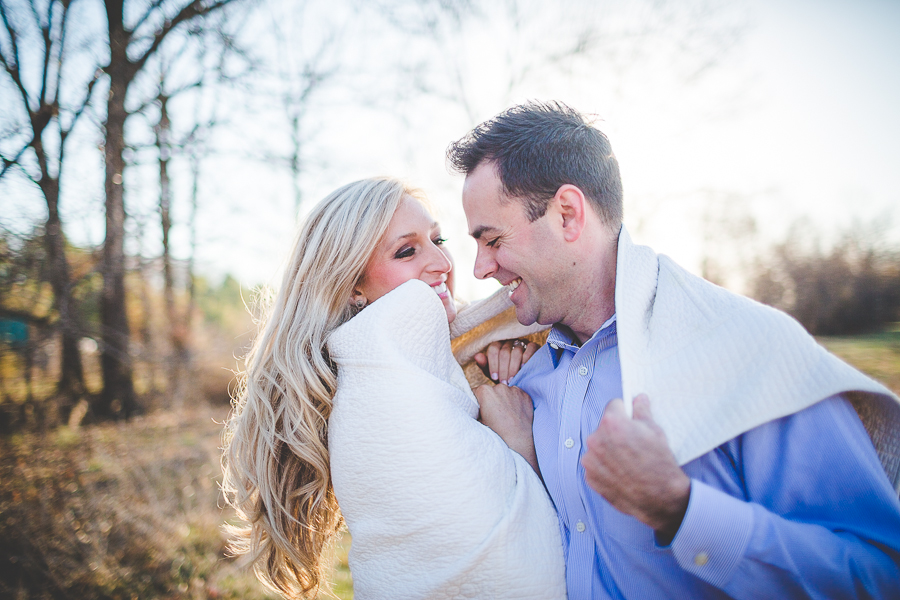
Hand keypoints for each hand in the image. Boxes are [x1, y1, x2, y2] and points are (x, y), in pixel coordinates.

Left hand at [474, 339, 539, 383]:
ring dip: (514, 367)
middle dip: (503, 369)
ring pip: (516, 351)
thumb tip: (477, 356)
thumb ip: (485, 366)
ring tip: (512, 379)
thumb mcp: (494, 374)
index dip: (493, 364)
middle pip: (504, 351)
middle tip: (504, 382)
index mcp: (498, 345)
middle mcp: (509, 341)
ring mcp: (522, 342)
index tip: (494, 377)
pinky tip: (523, 369)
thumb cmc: (506, 376)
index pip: (493, 349)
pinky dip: (527, 359)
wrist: (523, 383)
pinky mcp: (534, 346)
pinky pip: (531, 348)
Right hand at [474, 383, 539, 474]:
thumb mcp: (478, 421)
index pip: (477, 392)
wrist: (517, 441)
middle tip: (494, 414)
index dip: (478, 401)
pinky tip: (515, 414)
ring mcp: (514, 390)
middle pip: (493, 391)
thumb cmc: (496, 433)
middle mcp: (500, 387)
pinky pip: (518, 396)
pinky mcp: (525, 396)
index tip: (481, 409)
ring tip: (506, 415)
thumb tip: (473, 407)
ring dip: (505, 400)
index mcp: (485, 391)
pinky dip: (516, 402)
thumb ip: (475, 409)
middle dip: (492, 399)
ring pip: (506, 392)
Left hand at [581, 394, 690, 543]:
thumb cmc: (659, 463)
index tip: (630, 419)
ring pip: (598, 447)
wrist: (660, 498)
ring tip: (628, 461)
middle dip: (616, 432)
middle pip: (604, 427)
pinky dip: (605, 467)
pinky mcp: (589, 477)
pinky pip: (595, 465)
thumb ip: (642, 411)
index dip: (625, 412)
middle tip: (633, 444)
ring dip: (608, 450)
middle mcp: (595, 439)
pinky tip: (621, 473)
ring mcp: (590, 460)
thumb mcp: (655, 431)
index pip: (614, 405)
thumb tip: (638, 399)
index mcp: (611, 423)